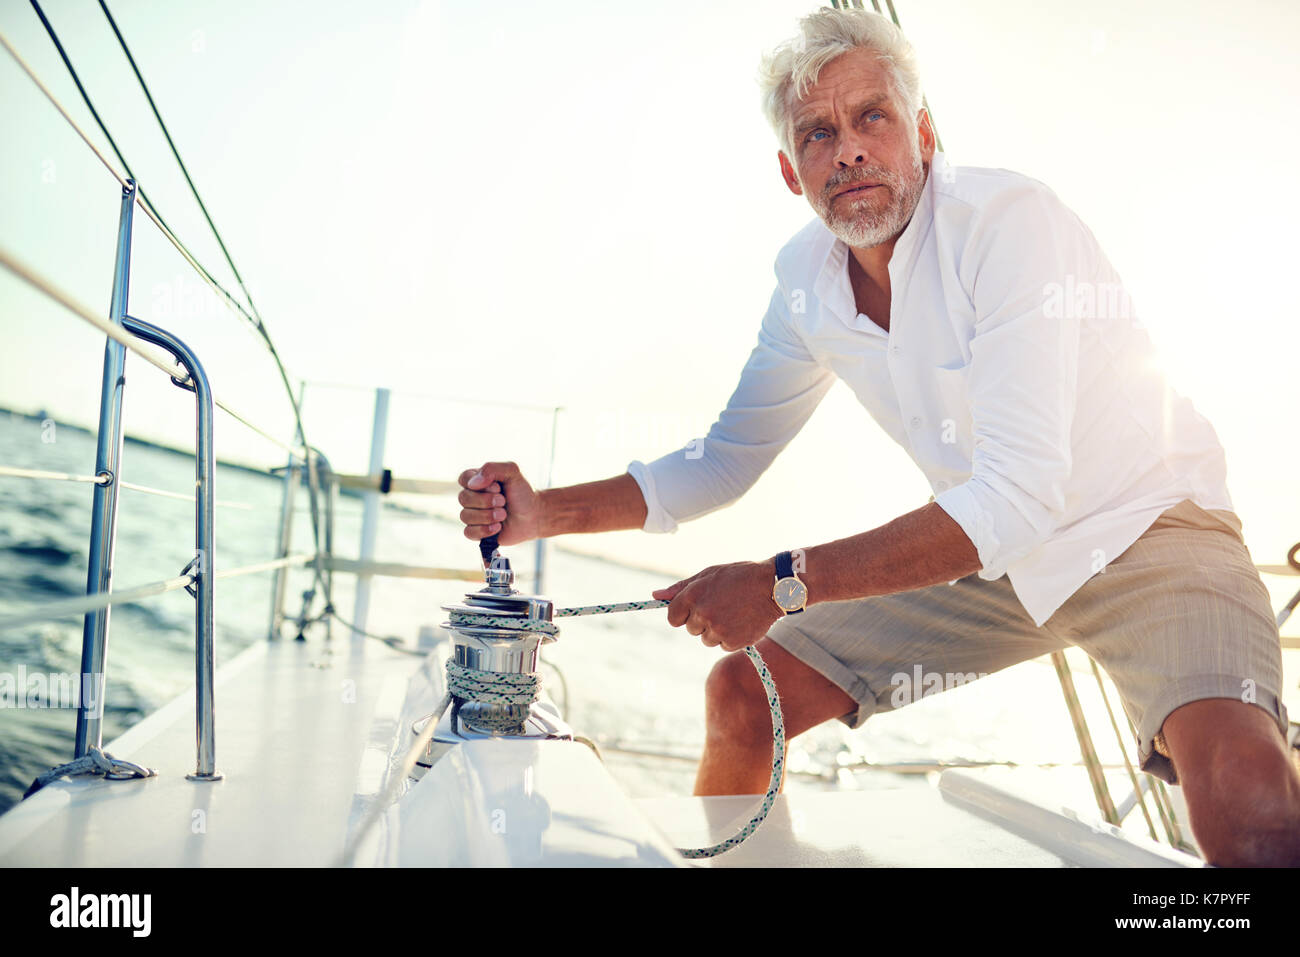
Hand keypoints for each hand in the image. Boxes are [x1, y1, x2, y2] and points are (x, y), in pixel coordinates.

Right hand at [457, 461, 543, 546]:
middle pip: (463, 498)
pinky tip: (498, 527)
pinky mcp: (477, 531)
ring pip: (465, 516)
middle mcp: (472, 497)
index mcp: (478, 480)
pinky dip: (484, 530)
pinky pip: (468, 533)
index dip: (480, 485)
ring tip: (503, 515)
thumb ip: (493, 469)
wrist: (534, 516)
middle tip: (504, 501)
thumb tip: (473, 484)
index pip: (464, 479)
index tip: (498, 487)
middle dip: (486, 501)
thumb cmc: (523, 493)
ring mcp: (473, 514)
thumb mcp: (513, 472)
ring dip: (488, 516)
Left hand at [651, 560, 779, 652]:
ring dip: (716, 631)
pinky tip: (742, 622)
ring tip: (733, 613)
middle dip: (702, 621)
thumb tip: (655, 596)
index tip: (695, 610)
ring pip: (706, 639)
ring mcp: (717, 630)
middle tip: (722, 606)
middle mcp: (702, 614)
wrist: (772, 587)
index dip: (683, 615)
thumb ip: (680, 588)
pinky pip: (722, 646)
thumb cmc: (738, 577)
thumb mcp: (708, 575)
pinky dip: (730, 638)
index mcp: (692, 595)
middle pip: (690, 629)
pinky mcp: (732, 642)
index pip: (673, 618)